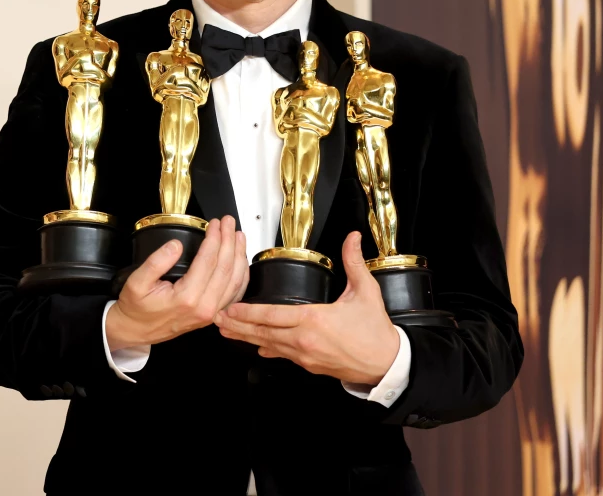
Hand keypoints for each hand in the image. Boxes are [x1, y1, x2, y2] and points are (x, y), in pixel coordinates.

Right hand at [105, 216, 247, 351]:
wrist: (137, 331)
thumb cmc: (136, 308)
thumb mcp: (137, 282)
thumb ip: (156, 262)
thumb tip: (176, 245)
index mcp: (187, 297)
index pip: (208, 261)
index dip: (214, 238)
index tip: (214, 223)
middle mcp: (204, 307)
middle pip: (226, 268)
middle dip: (229, 241)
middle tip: (228, 222)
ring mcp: (211, 313)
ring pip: (235, 281)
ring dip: (239, 255)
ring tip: (239, 236)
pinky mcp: (212, 315)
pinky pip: (234, 294)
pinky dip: (241, 275)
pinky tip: (240, 261)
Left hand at [215, 231, 399, 384]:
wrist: (387, 364)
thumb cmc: (376, 331)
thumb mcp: (366, 291)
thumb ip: (353, 262)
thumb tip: (352, 237)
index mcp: (314, 320)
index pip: (272, 315)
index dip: (248, 312)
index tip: (230, 308)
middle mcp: (304, 340)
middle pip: (262, 332)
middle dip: (237, 325)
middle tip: (216, 319)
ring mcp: (305, 356)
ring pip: (268, 345)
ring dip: (246, 337)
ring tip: (226, 330)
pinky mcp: (309, 366)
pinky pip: (282, 355)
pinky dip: (267, 348)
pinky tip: (255, 345)